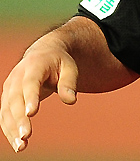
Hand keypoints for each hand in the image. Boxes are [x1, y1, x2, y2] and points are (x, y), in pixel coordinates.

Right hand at [0, 35, 77, 151]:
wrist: (44, 54)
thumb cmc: (59, 62)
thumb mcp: (69, 68)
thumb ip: (69, 83)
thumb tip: (71, 100)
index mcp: (35, 64)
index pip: (31, 82)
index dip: (30, 96)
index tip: (32, 113)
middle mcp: (18, 75)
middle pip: (16, 98)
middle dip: (19, 118)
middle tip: (26, 136)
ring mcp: (10, 87)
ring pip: (7, 109)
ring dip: (12, 128)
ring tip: (21, 146)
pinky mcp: (7, 98)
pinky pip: (5, 116)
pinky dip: (9, 130)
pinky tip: (17, 144)